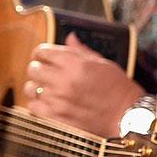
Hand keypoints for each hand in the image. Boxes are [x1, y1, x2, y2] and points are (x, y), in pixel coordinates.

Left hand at [22, 33, 141, 137]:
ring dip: (36, 85)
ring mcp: (58, 100)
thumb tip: (70, 38)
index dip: (42, 52)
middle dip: (38, 67)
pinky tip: (47, 101)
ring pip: (30, 87)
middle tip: (46, 71)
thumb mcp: (103, 63)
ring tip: (47, 87)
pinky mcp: (56, 117)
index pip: (43, 51)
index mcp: (76, 64)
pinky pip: (33, 106)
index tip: (45, 55)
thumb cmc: (118, 89)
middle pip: (33, 68)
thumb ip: (81, 51)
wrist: (126, 115)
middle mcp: (64, 81)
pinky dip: (37, 102)